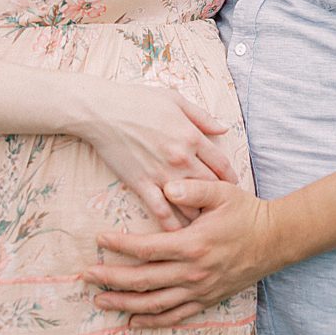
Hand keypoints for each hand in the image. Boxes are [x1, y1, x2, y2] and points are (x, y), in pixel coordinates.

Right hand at [81, 83, 239, 231]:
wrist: (102, 111)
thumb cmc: (138, 100)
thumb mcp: (176, 100)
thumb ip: (202, 117)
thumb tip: (224, 130)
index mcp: (191, 136)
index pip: (222, 163)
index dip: (230, 177)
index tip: (233, 186)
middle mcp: (181, 158)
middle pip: (210, 186)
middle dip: (218, 199)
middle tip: (221, 208)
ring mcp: (161, 173)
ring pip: (189, 203)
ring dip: (198, 214)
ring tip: (204, 223)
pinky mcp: (142, 184)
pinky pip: (161, 212)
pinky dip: (172, 225)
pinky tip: (178, 235)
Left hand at [85, 177, 279, 325]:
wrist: (274, 240)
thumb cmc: (245, 212)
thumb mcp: (223, 192)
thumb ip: (194, 188)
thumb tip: (167, 186)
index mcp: (193, 244)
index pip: (147, 249)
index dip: (120, 246)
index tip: (99, 241)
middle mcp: (193, 272)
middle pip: (143, 281)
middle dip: (111, 279)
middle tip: (86, 276)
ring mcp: (199, 290)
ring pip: (154, 303)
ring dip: (124, 304)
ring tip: (100, 300)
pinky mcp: (206, 300)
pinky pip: (174, 316)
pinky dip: (152, 321)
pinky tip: (133, 320)